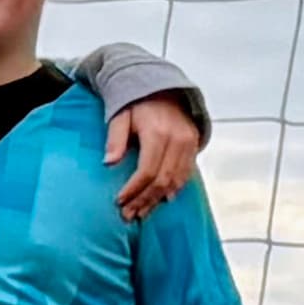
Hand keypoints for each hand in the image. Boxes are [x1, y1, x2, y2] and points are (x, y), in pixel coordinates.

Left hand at [105, 94, 200, 218]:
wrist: (164, 89)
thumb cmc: (137, 104)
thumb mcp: (120, 116)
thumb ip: (115, 139)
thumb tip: (108, 163)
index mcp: (158, 133)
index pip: (147, 171)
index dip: (133, 190)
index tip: (119, 202)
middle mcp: (178, 140)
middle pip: (163, 180)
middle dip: (145, 200)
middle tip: (128, 215)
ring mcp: (189, 143)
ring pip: (176, 181)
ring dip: (158, 199)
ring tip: (142, 213)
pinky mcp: (195, 146)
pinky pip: (186, 174)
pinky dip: (174, 189)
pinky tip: (161, 200)